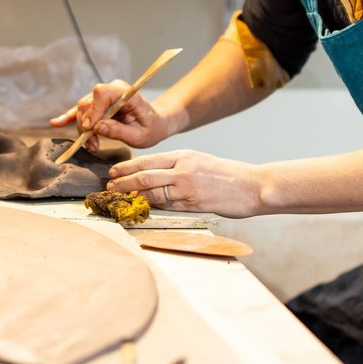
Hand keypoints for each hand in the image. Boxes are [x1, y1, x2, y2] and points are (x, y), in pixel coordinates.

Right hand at [48, 81, 176, 151]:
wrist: (156, 123)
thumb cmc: (152, 128)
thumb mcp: (141, 135)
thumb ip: (120, 131)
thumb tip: (98, 128)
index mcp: (125, 92)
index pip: (102, 93)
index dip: (93, 110)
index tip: (91, 129)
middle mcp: (112, 90)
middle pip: (88, 103)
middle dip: (87, 126)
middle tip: (94, 145)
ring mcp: (103, 97)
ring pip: (83, 109)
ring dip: (83, 129)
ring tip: (93, 145)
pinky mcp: (97, 106)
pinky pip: (80, 110)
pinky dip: (69, 117)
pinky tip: (56, 123)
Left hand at [106, 150, 261, 218]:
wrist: (254, 185)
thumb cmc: (229, 176)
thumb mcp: (201, 162)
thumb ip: (179, 167)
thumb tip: (157, 176)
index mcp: (184, 155)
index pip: (149, 160)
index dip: (128, 167)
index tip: (114, 172)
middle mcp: (182, 168)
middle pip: (144, 174)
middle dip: (123, 181)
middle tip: (108, 186)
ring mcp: (187, 186)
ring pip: (151, 189)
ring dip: (132, 195)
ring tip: (118, 198)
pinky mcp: (193, 203)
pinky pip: (166, 205)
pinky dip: (151, 206)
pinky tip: (140, 208)